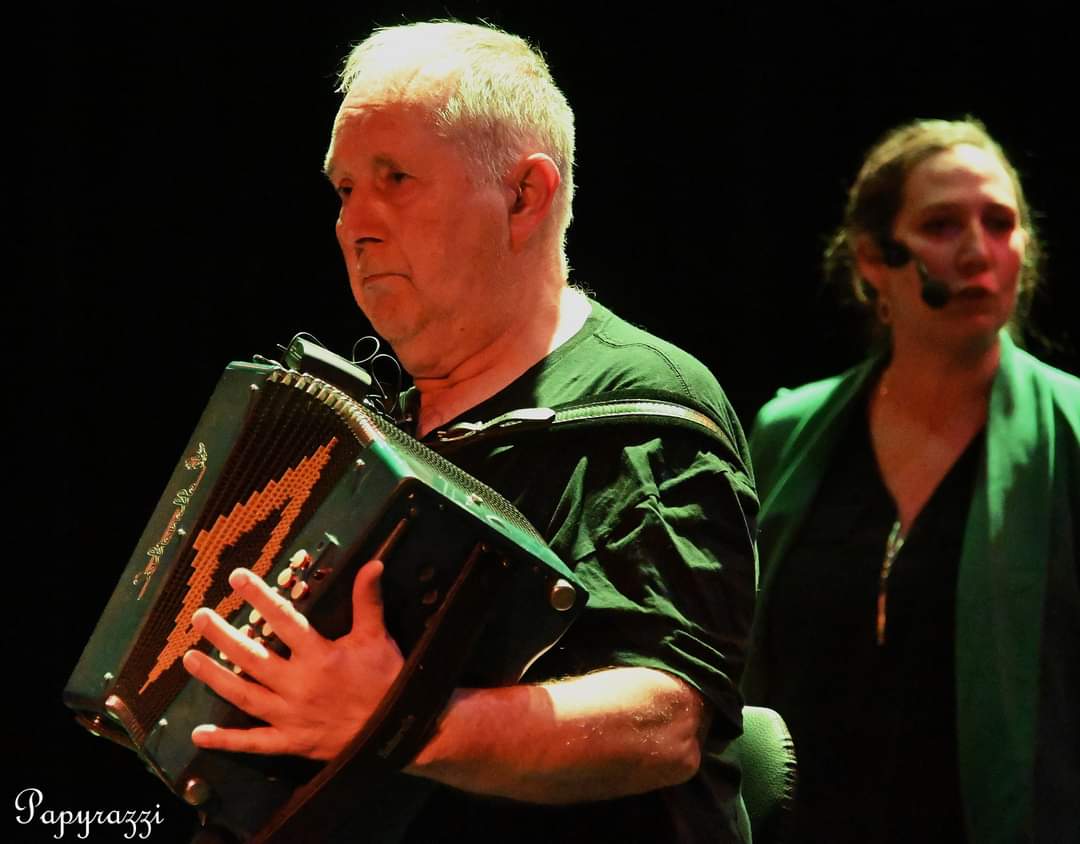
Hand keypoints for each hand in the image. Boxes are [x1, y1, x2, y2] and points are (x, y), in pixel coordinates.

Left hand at [182, 559, 403, 759]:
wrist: (396, 731)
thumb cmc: (385, 681)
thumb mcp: (378, 638)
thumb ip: (368, 601)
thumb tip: (372, 564)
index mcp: (319, 656)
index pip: (283, 620)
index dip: (259, 597)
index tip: (237, 579)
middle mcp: (298, 685)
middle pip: (252, 657)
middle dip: (222, 636)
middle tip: (199, 617)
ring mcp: (290, 716)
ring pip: (244, 695)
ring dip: (215, 677)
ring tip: (190, 659)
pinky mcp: (290, 742)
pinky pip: (254, 743)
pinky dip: (227, 741)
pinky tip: (200, 735)